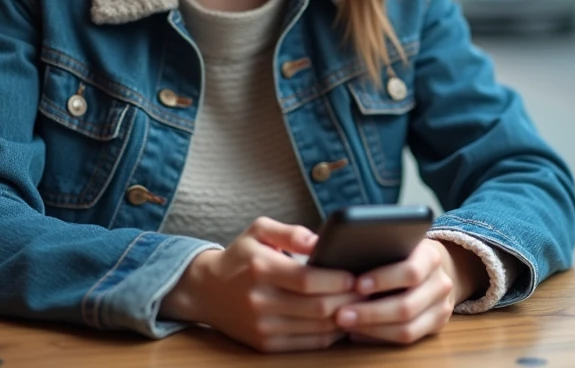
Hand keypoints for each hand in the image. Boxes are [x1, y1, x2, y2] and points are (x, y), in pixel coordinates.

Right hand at [159, 217, 360, 351]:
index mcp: (261, 269)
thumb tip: (320, 241)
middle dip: (348, 301)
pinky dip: (329, 335)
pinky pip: (307, 345)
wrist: (206, 290)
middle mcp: (260, 301)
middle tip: (367, 291)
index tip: (356, 276)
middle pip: (316, 308)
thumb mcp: (259, 230)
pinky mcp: (266, 345)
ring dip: (344, 319)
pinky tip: (341, 322)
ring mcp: (263, 327)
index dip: (336, 280)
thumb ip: (290, 231)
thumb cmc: (240, 257)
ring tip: (360, 306)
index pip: (307, 280)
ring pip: (316, 329)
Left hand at [334, 240, 482, 344]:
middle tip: (340, 314)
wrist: (435, 268)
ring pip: (407, 328)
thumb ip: (375, 246)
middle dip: (370, 312)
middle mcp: (441, 283)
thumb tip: (330, 253)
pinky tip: (358, 332)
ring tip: (345, 324)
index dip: (383, 279)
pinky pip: (407, 339)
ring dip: (372, 329)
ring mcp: (442, 307)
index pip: (410, 271)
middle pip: (406, 306)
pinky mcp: (436, 326)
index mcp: (431, 256)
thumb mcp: (397, 241)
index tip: (356, 284)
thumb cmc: (404, 252)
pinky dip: (379, 337)